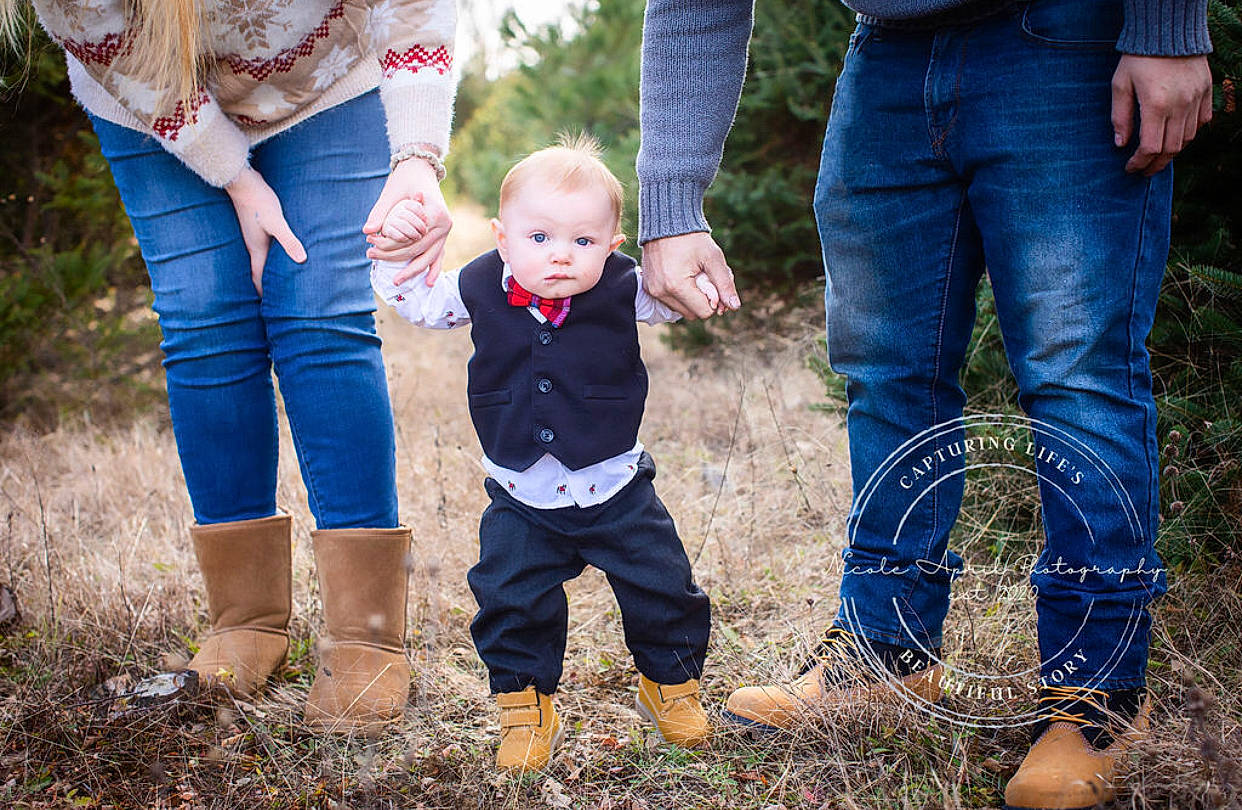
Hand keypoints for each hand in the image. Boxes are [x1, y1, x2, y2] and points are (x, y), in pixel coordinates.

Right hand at [224, 166, 306, 295]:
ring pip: (262, 258)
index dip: (263, 292)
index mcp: (257, 249)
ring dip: (269, 269)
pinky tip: (280, 252)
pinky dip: (271, 254)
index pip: (258, 277)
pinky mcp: (256, 225)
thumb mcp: (276, 222)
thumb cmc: (259, 201)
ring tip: (280, 278)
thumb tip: (301, 260)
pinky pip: (264, 246)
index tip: (269, 307)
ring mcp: (253, 235)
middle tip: (277, 297)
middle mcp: (253, 244)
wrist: (243, 180)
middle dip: (267, 284)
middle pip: (259, 270)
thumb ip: (289, 240)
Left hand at [363, 155, 451, 285]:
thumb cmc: (405, 179)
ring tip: (397, 281)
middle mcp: (445, 225)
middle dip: (397, 260)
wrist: (421, 169)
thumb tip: (367, 230)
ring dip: (414, 270)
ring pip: (430, 257)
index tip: (370, 249)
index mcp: (435, 214)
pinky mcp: (442, 234)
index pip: (411, 238)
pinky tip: (428, 283)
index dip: (390, 247)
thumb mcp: (391, 193)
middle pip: (420, 250)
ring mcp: (445, 231)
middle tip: (374, 260)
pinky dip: (433, 268)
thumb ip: (380, 212)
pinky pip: (438, 255)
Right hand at [640, 232, 740, 319]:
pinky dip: (680, 294)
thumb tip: (735, 307)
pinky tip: (682, 275)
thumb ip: (725, 284)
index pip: (704, 312)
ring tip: (693, 275)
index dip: (715, 301)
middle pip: (693, 314)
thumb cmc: (692, 237)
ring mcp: (652, 290)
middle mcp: (661, 292)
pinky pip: (670, 302)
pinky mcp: (648, 287)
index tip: (714, 282)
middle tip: (705, 278)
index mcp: (676, 286)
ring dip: (691, 299)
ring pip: (681, 310)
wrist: (666, 220)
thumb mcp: (713, 258)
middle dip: (703, 301)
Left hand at [1111, 54, 1211, 175]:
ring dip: (1172, 152)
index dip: (1139, 163)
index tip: (1130, 168)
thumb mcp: (1120, 85)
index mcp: (1156, 105)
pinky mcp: (1207, 92)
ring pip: (1188, 138)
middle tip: (1144, 170)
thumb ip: (1120, 117)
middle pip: (1171, 149)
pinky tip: (1176, 137)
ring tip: (1157, 157)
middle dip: (1156, 164)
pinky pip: (1202, 122)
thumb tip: (1121, 144)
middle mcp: (1180, 105)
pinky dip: (1190, 134)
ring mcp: (1196, 99)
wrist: (1169, 32)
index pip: (1150, 147)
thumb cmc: (1139, 58)